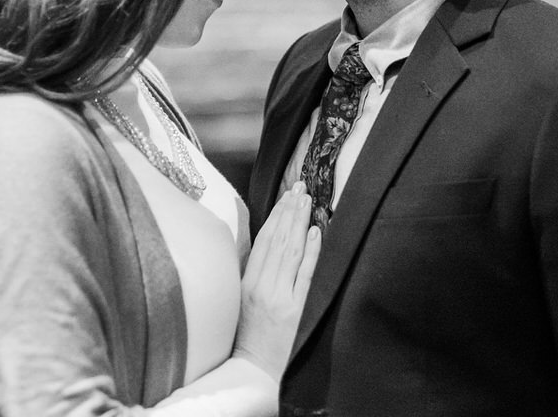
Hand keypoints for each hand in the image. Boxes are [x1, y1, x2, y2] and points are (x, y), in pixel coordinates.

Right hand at [233, 181, 321, 380]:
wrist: (252, 369)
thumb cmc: (246, 335)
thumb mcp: (241, 300)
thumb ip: (252, 273)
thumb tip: (267, 242)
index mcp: (247, 282)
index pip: (263, 240)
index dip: (275, 215)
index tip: (285, 195)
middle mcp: (262, 286)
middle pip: (278, 240)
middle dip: (290, 210)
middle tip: (300, 187)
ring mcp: (280, 297)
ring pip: (291, 251)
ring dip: (300, 222)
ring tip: (308, 200)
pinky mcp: (296, 310)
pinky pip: (305, 274)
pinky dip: (311, 251)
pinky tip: (316, 232)